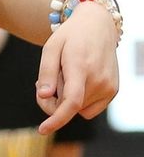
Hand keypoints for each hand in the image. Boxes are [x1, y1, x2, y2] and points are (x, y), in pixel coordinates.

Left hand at [35, 1, 119, 133]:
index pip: (70, 102)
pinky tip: (77, 82)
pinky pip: (89, 108)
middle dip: (51, 101)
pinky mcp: (113, 90)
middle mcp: (99, 79)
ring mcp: (109, 86)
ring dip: (66, 99)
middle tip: (45, 82)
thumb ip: (46, 73)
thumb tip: (44, 96)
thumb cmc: (70, 37)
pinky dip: (79, 101)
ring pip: (78, 109)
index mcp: (81, 67)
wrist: (98, 26)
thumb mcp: (50, 48)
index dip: (56, 119)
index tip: (42, 130)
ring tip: (66, 76)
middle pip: (67, 107)